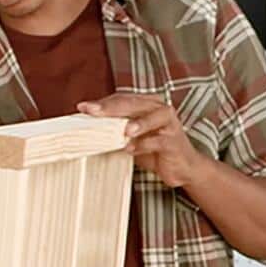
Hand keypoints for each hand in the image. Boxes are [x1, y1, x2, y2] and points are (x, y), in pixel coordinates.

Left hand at [78, 94, 204, 187]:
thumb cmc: (154, 149)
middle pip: (133, 103)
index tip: (83, 108)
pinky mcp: (174, 141)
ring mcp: (169, 123)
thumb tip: (87, 127)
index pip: (122, 98)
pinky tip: (131, 149)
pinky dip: (144, 145)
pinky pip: (158, 141)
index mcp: (147, 103)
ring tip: (123, 130)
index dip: (102, 102)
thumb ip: (115, 129)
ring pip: (151, 117)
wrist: (182, 167)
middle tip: (93, 112)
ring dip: (137, 123)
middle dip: (111, 108)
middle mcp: (159, 108)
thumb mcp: (132, 137)